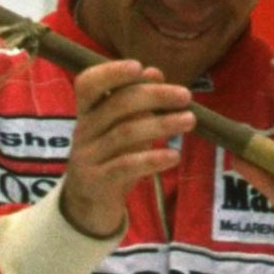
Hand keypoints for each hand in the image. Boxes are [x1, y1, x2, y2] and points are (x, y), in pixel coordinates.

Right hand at [59, 60, 193, 237]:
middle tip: (185, 96)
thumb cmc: (109, 158)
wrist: (87, 206)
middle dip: (154, 96)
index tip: (141, 67)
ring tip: (189, 120)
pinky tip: (174, 156)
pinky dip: (152, 159)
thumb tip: (154, 72)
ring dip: (161, 124)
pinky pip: (126, 166)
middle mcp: (84, 130)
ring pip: (125, 133)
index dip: (111, 72)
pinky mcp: (97, 182)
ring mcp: (88, 157)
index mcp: (87, 112)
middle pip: (116, 105)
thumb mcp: (119, 128)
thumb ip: (134, 102)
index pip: (88, 83)